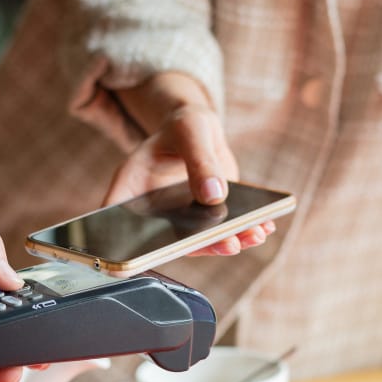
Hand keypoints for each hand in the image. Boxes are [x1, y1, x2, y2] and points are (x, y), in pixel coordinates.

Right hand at [107, 77, 274, 255]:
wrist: (200, 131)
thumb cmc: (184, 126)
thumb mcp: (190, 131)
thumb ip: (199, 160)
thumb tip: (215, 194)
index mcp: (132, 189)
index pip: (118, 222)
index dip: (124, 246)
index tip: (147, 256)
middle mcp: (154, 213)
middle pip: (167, 241)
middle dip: (201, 246)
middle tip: (228, 244)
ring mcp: (181, 220)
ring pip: (199, 242)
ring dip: (228, 242)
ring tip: (254, 235)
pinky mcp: (205, 220)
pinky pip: (220, 233)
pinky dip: (242, 233)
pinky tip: (263, 228)